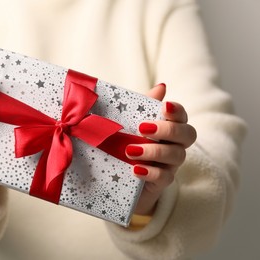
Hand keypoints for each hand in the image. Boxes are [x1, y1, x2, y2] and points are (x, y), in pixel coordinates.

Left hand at [126, 84, 196, 214]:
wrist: (117, 179)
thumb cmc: (124, 144)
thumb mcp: (128, 123)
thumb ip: (143, 106)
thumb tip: (161, 87)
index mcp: (168, 127)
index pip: (182, 116)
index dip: (177, 111)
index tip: (164, 107)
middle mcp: (174, 145)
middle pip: (188, 135)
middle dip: (168, 130)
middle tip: (142, 128)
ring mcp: (170, 165)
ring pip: (177, 156)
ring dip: (155, 151)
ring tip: (130, 151)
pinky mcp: (161, 183)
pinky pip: (165, 178)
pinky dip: (151, 173)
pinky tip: (136, 170)